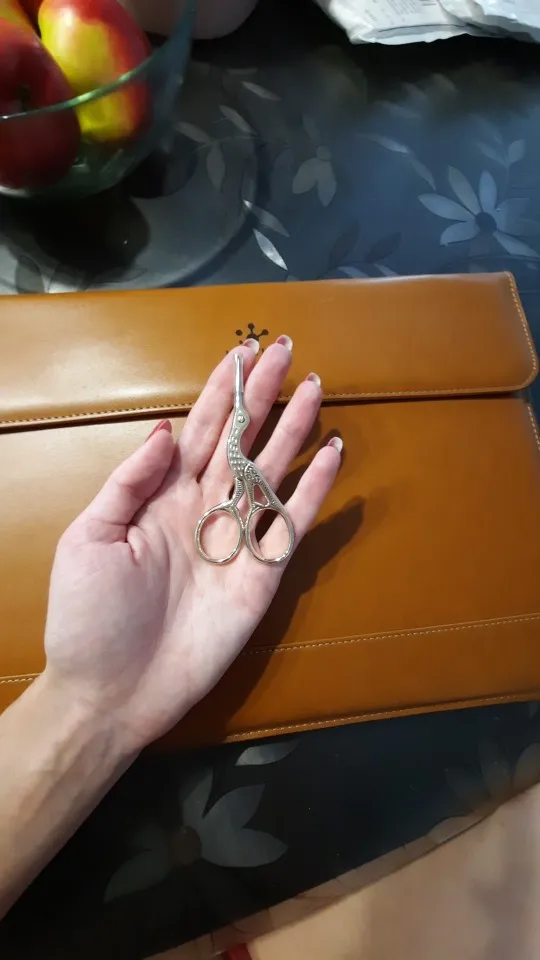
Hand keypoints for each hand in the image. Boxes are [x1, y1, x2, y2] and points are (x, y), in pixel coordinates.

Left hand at [44, 338, 340, 752]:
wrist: (111, 692)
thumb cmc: (88, 616)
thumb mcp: (88, 538)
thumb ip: (129, 481)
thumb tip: (165, 428)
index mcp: (161, 495)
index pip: (198, 429)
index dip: (221, 390)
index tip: (242, 351)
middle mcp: (203, 509)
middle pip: (241, 440)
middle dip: (264, 396)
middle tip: (289, 351)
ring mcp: (235, 541)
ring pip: (271, 472)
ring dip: (295, 431)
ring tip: (316, 389)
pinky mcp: (262, 577)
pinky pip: (291, 524)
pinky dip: (314, 490)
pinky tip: (331, 455)